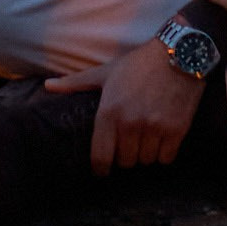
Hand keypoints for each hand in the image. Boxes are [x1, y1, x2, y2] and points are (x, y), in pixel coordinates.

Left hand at [48, 38, 205, 173]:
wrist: (178, 55)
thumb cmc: (138, 64)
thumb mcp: (105, 72)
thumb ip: (76, 83)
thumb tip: (48, 86)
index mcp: (110, 111)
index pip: (101, 156)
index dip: (101, 168)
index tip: (103, 170)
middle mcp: (130, 123)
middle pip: (125, 161)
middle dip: (126, 154)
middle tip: (129, 142)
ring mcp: (154, 128)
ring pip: (145, 161)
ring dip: (145, 154)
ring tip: (146, 138)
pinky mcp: (176, 131)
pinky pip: (165, 158)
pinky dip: (163, 153)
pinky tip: (162, 138)